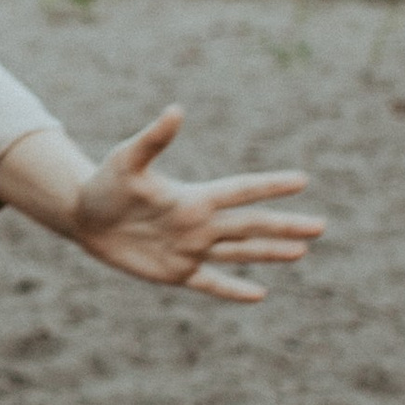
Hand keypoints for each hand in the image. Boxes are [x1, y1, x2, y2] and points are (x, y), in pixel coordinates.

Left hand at [71, 109, 322, 302]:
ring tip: (301, 252)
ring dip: (268, 253)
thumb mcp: (127, 160)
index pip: (240, 190)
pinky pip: (210, 283)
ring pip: (238, 252)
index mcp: (193, 197)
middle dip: (284, 226)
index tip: (302, 180)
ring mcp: (190, 249)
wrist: (84, 216)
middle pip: (250, 225)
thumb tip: (175, 110)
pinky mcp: (175, 272)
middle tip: (320, 226)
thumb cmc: (105, 183)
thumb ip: (153, 140)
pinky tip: (259, 294)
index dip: (269, 186)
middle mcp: (200, 223)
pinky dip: (232, 290)